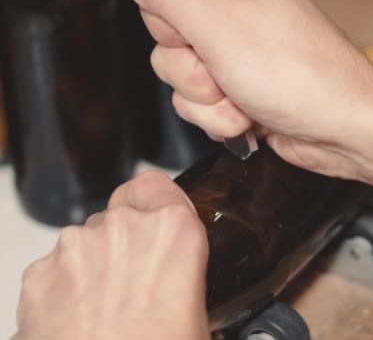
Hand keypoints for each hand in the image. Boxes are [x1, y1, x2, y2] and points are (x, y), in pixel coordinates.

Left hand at [15, 172, 209, 339]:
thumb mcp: (202, 320)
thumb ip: (189, 280)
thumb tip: (187, 289)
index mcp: (173, 234)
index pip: (158, 184)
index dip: (158, 203)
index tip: (160, 222)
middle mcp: (122, 230)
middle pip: (122, 215)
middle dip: (128, 242)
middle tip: (139, 285)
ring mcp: (74, 249)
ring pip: (87, 240)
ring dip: (97, 264)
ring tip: (109, 311)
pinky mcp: (38, 274)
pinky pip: (57, 267)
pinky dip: (66, 286)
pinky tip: (82, 321)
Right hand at [133, 0, 372, 179]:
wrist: (341, 130)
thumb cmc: (300, 76)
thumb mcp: (219, 23)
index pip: (161, 4)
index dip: (172, 29)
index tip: (198, 40)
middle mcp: (233, 20)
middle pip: (167, 45)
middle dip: (192, 72)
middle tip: (226, 72)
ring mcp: (236, 58)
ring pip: (181, 83)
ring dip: (209, 103)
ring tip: (245, 99)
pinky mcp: (239, 92)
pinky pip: (201, 109)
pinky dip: (220, 121)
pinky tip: (250, 117)